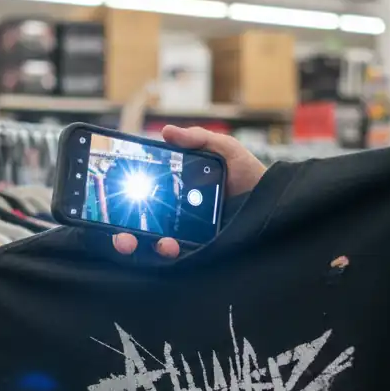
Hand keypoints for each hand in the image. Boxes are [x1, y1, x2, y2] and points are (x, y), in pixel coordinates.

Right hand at [112, 125, 267, 257]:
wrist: (276, 200)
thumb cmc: (251, 175)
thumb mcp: (225, 150)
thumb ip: (199, 139)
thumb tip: (168, 133)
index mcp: (177, 192)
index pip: (143, 198)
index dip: (124, 200)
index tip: (113, 198)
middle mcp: (177, 216)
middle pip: (141, 227)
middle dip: (123, 235)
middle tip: (120, 236)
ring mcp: (188, 236)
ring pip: (154, 247)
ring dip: (141, 246)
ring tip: (139, 241)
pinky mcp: (202, 250)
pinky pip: (178, 257)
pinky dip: (167, 254)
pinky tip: (168, 246)